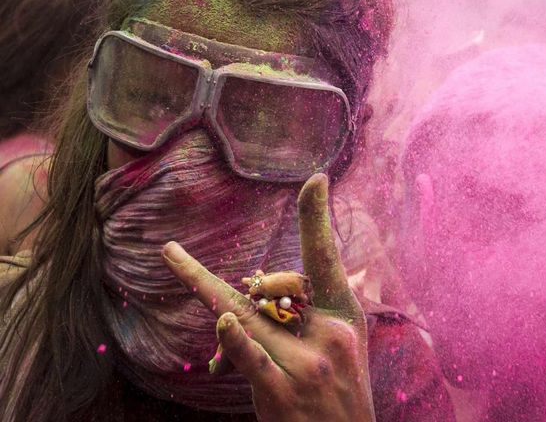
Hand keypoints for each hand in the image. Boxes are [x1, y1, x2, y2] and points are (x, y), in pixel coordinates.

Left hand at [162, 173, 374, 421]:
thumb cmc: (342, 390)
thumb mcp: (345, 345)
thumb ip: (315, 311)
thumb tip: (270, 283)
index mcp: (344, 318)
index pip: (327, 259)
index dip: (318, 218)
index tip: (315, 180)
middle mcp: (328, 336)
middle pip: (274, 289)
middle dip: (253, 287)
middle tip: (223, 288)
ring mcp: (304, 365)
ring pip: (248, 316)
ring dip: (209, 290)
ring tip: (172, 256)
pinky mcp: (280, 394)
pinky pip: (253, 359)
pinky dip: (237, 343)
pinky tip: (224, 323)